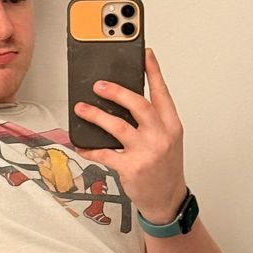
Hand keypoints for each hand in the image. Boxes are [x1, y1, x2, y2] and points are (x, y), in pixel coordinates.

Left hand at [73, 48, 186, 223]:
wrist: (168, 199)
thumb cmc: (165, 168)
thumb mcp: (168, 140)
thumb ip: (152, 120)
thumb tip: (124, 101)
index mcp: (171, 125)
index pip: (162, 93)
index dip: (153, 72)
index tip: (144, 53)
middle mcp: (161, 136)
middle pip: (138, 105)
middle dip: (117, 92)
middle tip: (98, 85)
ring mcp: (146, 153)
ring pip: (118, 127)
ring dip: (96, 116)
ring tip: (82, 109)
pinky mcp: (131, 168)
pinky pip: (105, 154)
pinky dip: (90, 149)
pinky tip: (81, 145)